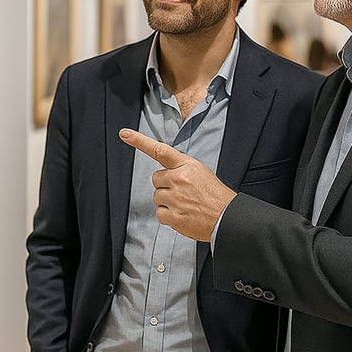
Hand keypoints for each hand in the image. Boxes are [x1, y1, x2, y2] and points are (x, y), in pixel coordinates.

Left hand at [119, 129, 235, 241]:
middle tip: (182, 192)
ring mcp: (175, 198)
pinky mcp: (173, 216)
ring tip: (185, 204)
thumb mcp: (200, 172)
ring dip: (167, 201)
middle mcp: (179, 179)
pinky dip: (168, 216)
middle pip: (156, 179)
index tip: (124, 134)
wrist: (227, 217)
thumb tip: (164, 174)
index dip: (139, 141)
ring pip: (156, 197)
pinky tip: (182, 215)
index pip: (159, 150)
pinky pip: (159, 213)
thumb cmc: (214, 195)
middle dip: (165, 185)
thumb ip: (181, 169)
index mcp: (186, 165)